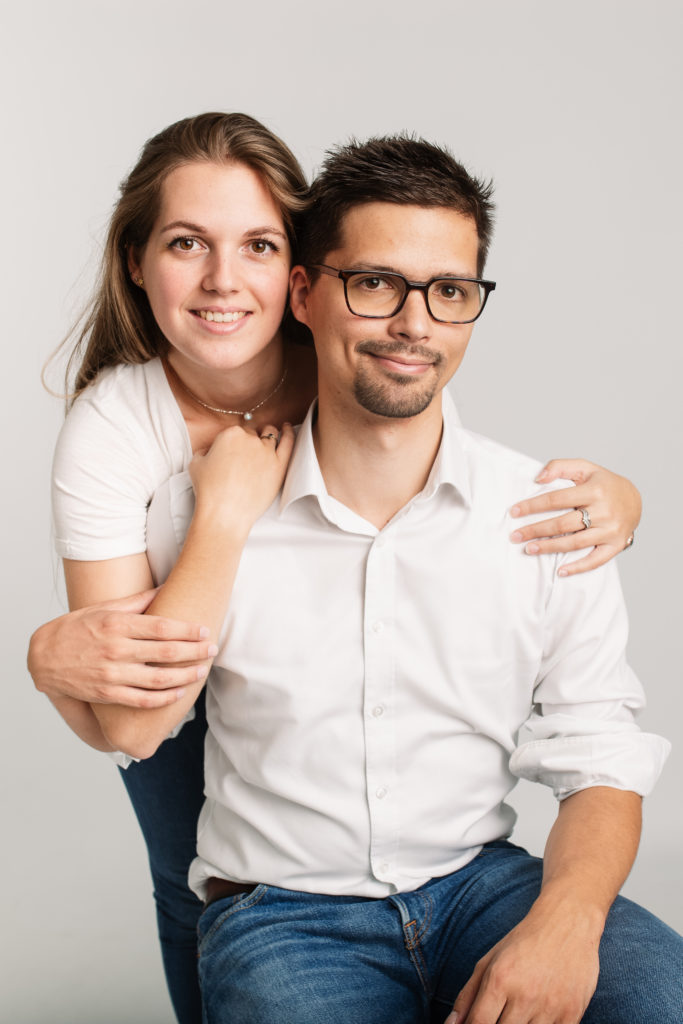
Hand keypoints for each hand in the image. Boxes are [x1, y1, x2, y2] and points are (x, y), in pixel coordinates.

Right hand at [28, 589, 216, 706]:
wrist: (44, 657)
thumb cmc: (76, 628)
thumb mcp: (104, 608)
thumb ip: (136, 601)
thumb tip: (165, 586)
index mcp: (117, 625)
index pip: (161, 627)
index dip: (187, 630)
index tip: (205, 630)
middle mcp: (116, 650)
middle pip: (165, 652)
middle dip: (194, 651)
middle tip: (213, 649)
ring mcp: (112, 674)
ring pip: (158, 679)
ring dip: (185, 676)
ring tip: (202, 670)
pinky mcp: (108, 694)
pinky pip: (142, 700)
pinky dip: (164, 698)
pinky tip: (179, 692)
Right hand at [190, 422, 294, 532]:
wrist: (224, 512)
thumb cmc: (209, 490)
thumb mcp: (196, 463)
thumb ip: (205, 450)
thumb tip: (212, 450)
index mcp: (230, 434)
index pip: (236, 430)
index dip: (235, 440)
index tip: (235, 449)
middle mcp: (250, 439)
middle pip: (253, 433)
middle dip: (250, 440)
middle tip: (247, 453)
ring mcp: (266, 451)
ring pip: (271, 435)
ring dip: (268, 435)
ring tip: (268, 438)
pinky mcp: (279, 465)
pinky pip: (288, 443)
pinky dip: (289, 433)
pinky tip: (287, 428)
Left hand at [446, 904, 600, 1023]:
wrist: (568, 922)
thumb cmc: (524, 942)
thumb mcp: (490, 960)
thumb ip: (468, 995)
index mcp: (499, 979)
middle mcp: (524, 995)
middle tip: (499, 1015)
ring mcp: (550, 1007)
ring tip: (518, 1012)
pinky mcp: (572, 1014)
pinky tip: (537, 1017)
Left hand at [509, 458, 640, 575]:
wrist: (635, 500)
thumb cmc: (604, 484)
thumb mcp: (585, 468)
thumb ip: (560, 467)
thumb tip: (538, 478)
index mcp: (595, 490)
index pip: (556, 499)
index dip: (533, 506)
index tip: (514, 512)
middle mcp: (604, 511)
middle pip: (563, 524)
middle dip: (536, 530)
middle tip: (515, 535)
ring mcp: (610, 530)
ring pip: (575, 543)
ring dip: (550, 547)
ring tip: (529, 549)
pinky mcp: (615, 545)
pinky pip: (595, 560)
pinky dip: (578, 567)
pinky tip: (560, 571)